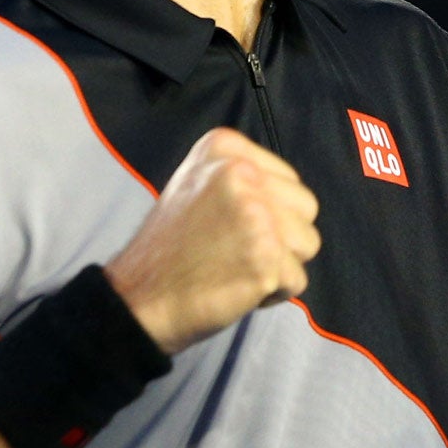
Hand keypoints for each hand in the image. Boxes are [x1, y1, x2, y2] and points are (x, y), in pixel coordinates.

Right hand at [103, 127, 321, 355]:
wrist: (139, 299)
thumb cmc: (171, 249)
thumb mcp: (196, 184)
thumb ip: (242, 175)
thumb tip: (290, 191)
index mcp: (224, 148)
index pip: (288, 179)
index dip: (269, 211)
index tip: (227, 226)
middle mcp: (240, 172)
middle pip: (306, 207)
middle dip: (281, 236)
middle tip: (233, 251)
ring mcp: (254, 213)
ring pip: (308, 242)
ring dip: (280, 265)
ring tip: (235, 267)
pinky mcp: (265, 255)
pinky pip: (297, 279)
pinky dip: (273, 293)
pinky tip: (236, 288)